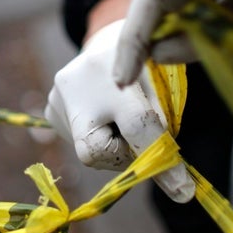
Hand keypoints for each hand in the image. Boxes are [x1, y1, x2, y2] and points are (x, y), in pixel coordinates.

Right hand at [45, 20, 194, 202]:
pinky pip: (82, 144)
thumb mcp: (164, 79)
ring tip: (119, 114)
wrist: (107, 41)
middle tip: (140, 139)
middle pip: (101, 151)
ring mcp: (57, 98)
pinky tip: (104, 115)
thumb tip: (163, 167)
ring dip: (116, 146)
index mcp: (113, 66)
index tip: (183, 191)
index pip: (139, 125)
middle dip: (126, 155)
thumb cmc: (146, 61)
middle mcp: (76, 83)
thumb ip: (163, 119)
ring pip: (93, 152)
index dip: (162, 161)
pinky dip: (102, 139)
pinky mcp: (50, 111)